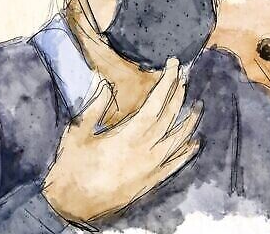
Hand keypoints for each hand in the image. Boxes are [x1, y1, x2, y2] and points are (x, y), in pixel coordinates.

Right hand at [42, 58, 202, 223]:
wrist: (71, 205)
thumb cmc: (71, 167)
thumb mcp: (77, 132)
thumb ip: (94, 106)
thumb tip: (104, 82)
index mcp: (128, 135)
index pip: (156, 103)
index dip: (167, 82)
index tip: (173, 65)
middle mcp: (145, 150)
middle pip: (170, 117)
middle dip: (179, 93)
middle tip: (185, 75)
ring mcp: (150, 167)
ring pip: (178, 140)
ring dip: (189, 121)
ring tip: (198, 106)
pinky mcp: (150, 182)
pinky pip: (175, 164)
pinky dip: (186, 152)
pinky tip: (194, 143)